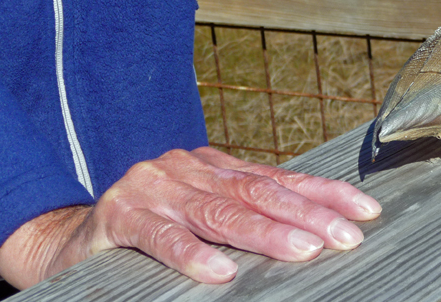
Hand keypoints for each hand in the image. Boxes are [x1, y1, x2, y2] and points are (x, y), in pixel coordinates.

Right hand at [0, 147, 380, 288]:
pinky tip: (221, 272)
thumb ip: (245, 214)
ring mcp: (156, 188)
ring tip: (304, 251)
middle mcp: (190, 170)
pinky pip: (161, 237)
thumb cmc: (152, 225)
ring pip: (218, 212)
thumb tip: (308, 232)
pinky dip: (192, 254)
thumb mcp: (204, 212)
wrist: (75, 232)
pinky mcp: (121, 215)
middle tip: (347, 237)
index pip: (279, 179)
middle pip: (257, 192)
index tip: (365, 212)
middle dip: (307, 214)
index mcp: (215, 168)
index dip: (323, 194)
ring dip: (264, 233)